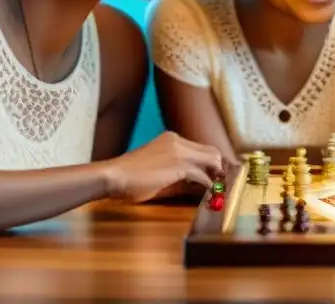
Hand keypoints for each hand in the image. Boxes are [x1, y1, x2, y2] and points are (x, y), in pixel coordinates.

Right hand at [105, 131, 224, 202]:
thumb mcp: (157, 167)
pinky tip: (207, 194)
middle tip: (220, 182)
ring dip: (216, 176)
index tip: (215, 174)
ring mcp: (179, 152)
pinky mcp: (178, 166)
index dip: (210, 162)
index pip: (201, 147)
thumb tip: (195, 182)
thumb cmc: (130, 176)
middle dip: (218, 167)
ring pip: (211, 160)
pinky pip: (202, 175)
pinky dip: (207, 185)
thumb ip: (176, 170)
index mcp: (171, 139)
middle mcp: (178, 141)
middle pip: (211, 151)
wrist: (114, 176)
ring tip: (217, 189)